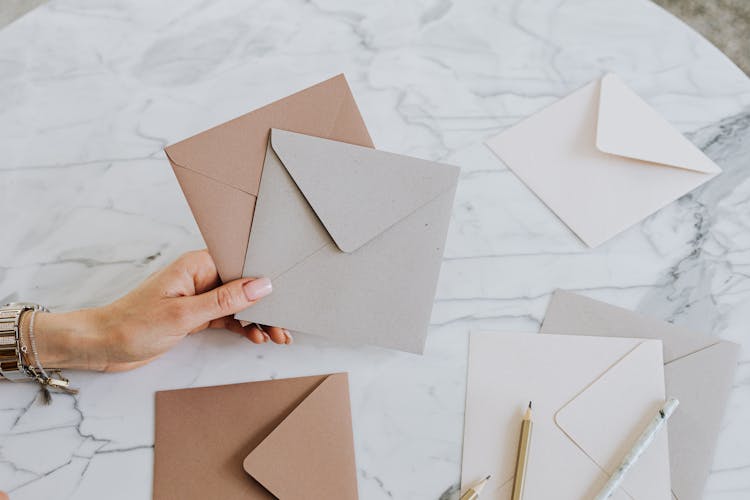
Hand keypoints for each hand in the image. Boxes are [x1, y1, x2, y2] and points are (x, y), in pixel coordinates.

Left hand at [23, 250, 290, 371]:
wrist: (103, 346)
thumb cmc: (133, 324)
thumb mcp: (184, 315)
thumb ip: (225, 301)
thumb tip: (261, 285)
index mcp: (197, 265)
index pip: (241, 263)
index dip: (265, 275)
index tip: (288, 289)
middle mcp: (201, 277)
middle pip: (244, 285)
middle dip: (267, 304)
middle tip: (285, 323)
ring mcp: (199, 297)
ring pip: (239, 304)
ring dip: (258, 319)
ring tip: (277, 335)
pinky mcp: (196, 315)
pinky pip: (228, 317)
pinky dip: (243, 327)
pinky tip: (256, 336)